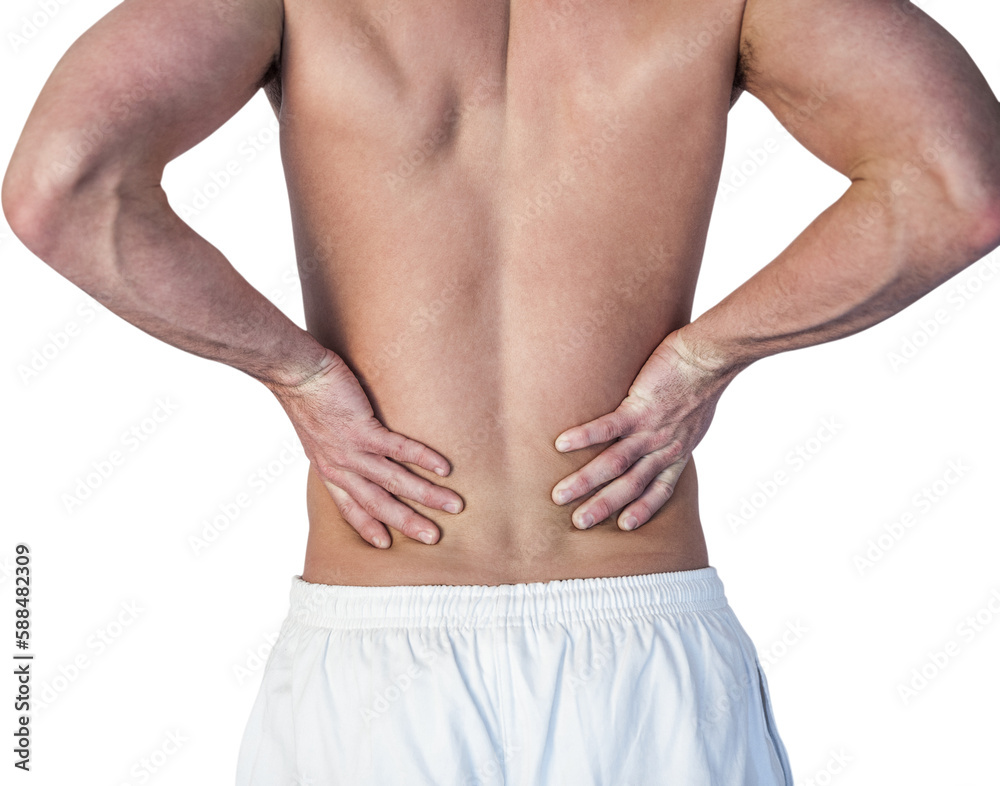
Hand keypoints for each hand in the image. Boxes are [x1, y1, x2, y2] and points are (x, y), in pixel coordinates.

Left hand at [267, 349, 462, 547]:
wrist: (296, 373)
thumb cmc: (309, 397)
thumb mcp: (317, 435)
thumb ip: (337, 449)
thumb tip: (357, 451)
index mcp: (329, 471)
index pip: (350, 508)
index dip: (368, 527)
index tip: (385, 544)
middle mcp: (339, 467)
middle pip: (378, 504)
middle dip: (408, 523)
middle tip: (433, 538)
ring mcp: (350, 451)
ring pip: (393, 481)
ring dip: (426, 496)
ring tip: (453, 505)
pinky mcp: (361, 429)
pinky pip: (398, 449)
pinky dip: (422, 459)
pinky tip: (443, 469)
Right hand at [551, 330, 736, 530]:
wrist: (709, 358)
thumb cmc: (701, 381)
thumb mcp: (695, 419)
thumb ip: (676, 433)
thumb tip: (664, 434)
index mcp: (677, 452)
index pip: (660, 490)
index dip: (643, 509)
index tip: (625, 525)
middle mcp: (664, 448)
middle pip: (631, 485)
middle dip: (603, 506)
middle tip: (578, 523)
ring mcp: (651, 430)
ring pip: (614, 463)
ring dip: (585, 481)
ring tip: (560, 495)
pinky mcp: (639, 408)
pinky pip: (608, 428)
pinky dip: (584, 437)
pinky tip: (561, 445)